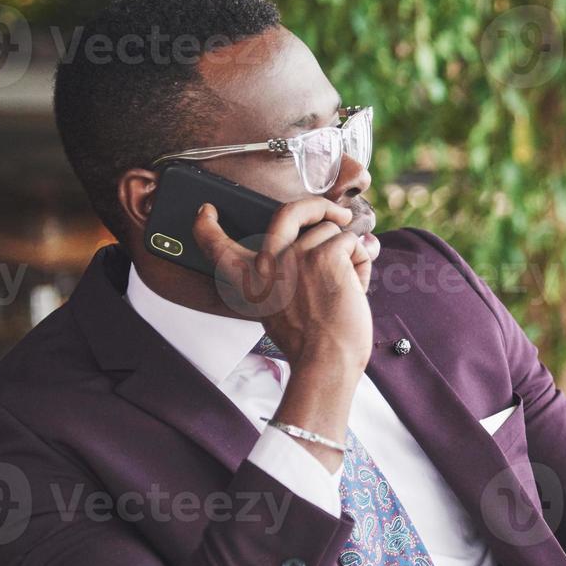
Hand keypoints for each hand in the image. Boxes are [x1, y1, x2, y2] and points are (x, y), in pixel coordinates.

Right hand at [193, 197, 373, 371]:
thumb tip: (331, 242)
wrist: (327, 361)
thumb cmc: (311, 342)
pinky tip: (355, 286)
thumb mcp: (278, 311)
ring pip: (332, 232)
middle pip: (288, 211)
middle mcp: (269, 262)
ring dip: (348, 254)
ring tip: (345, 286)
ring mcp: (297, 255)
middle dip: (317, 204)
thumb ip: (289, 278)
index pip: (217, 247)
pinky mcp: (325, 255)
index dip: (206, 227)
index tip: (204, 212)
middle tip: (338, 214)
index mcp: (251, 280)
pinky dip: (361, 261)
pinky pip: (351, 242)